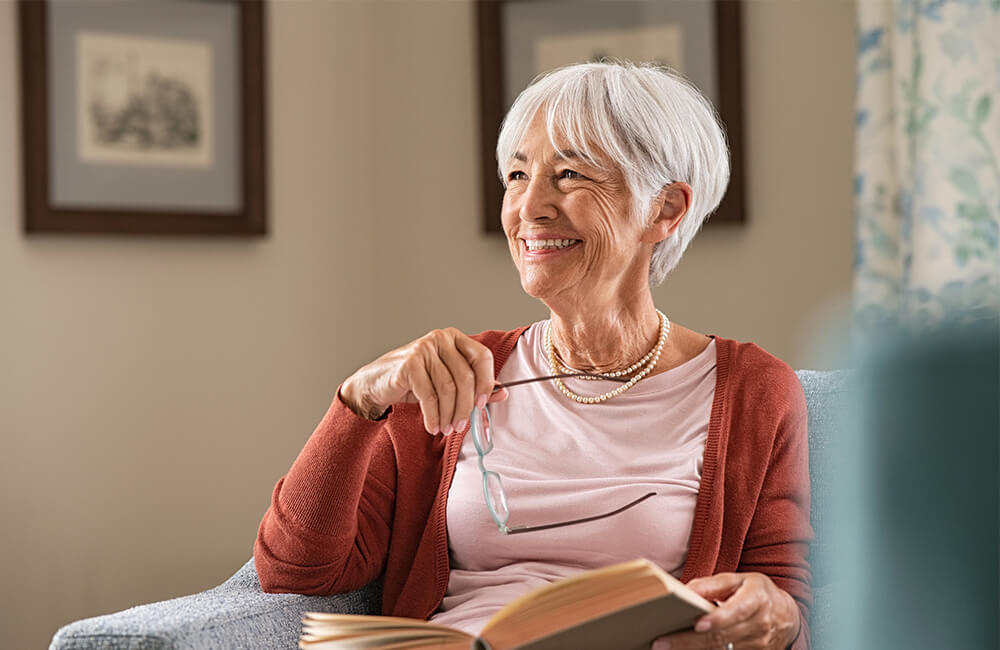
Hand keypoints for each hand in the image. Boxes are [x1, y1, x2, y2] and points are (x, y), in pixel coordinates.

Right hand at [340, 328, 507, 433]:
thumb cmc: (415, 382)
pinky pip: (430, 396)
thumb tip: (503, 393)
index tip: (483, 404)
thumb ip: (475, 386)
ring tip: (446, 429)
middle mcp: (440, 338)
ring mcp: (423, 349)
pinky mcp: (409, 364)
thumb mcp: (447, 382)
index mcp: (454, 338)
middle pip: (466, 376)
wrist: (376, 383)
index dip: (487, 382)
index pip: (482, 356)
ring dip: (449, 414)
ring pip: (448, 389)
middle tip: (461, 426)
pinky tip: (433, 425)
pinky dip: (434, 415)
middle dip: (466, 407)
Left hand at [651, 573, 799, 649]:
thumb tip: (684, 590)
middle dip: (689, 641)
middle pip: (722, 637)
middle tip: (661, 642)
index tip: (697, 624)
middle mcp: (759, 625)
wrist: (785, 615)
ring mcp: (758, 645)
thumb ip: (711, 584)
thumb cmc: (756, 593)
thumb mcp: (738, 580)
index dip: (718, 619)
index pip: (737, 611)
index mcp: (756, 599)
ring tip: (666, 647)